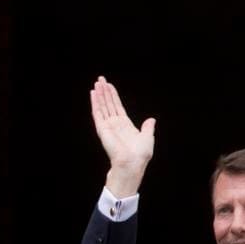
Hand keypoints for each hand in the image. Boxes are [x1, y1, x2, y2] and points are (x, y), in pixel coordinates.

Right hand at [89, 76, 153, 197]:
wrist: (132, 164)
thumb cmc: (140, 155)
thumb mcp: (148, 138)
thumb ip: (147, 128)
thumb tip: (151, 120)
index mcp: (125, 126)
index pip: (117, 107)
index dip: (113, 96)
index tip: (109, 86)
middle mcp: (115, 125)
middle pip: (108, 104)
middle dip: (104, 92)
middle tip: (100, 79)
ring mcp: (108, 126)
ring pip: (102, 106)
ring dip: (99, 94)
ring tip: (97, 82)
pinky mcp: (102, 129)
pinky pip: (97, 113)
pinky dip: (95, 103)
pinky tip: (93, 94)